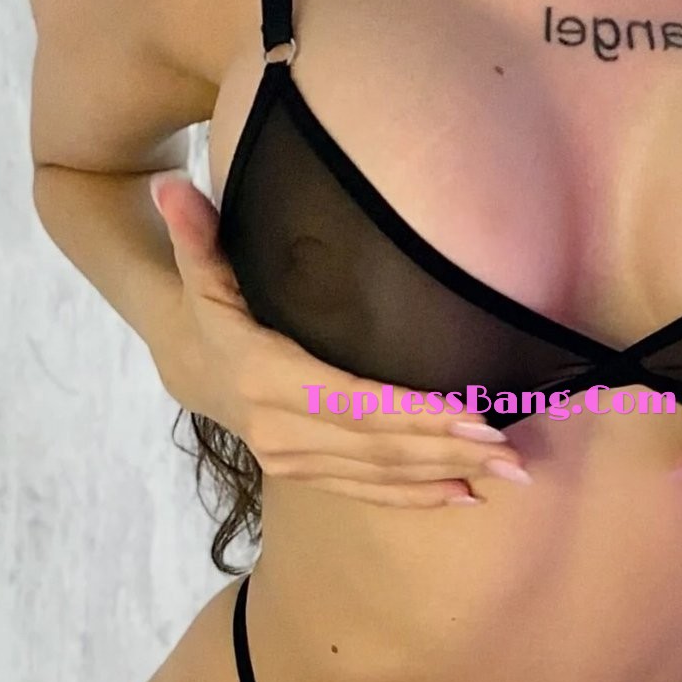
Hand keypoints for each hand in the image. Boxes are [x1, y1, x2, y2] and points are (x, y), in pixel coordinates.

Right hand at [149, 173, 528, 506]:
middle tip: (512, 451)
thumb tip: (168, 183)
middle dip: (449, 449)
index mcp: (265, 378)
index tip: (473, 415)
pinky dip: (417, 498)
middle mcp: (280, 430)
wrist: (189, 365)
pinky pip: (367, 493)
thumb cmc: (213, 308)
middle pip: (377, 446)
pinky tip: (464, 497)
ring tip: (507, 473)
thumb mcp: (200, 268)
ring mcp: (294, 460)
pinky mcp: (308, 475)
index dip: (414, 413)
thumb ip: (193, 230)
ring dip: (447, 476)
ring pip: (380, 475)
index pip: (351, 401)